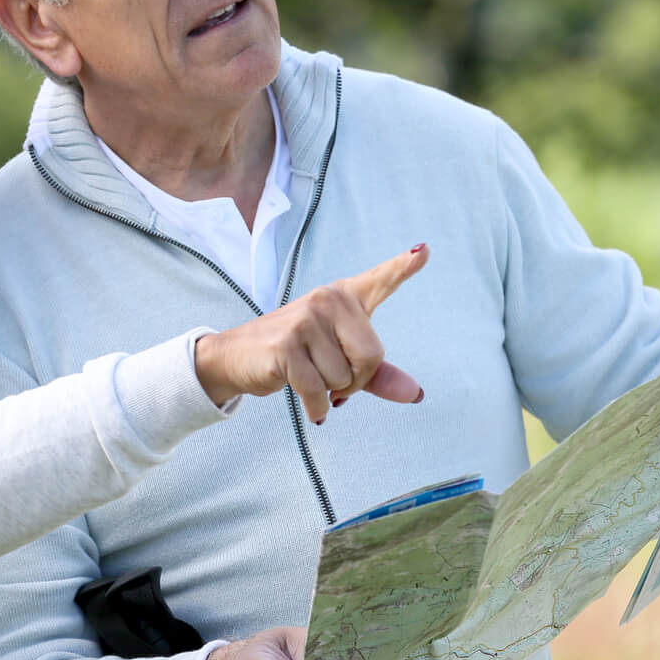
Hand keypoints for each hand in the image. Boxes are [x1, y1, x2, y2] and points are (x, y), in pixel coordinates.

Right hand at [194, 244, 427, 419]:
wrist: (235, 358)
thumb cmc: (294, 355)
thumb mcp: (338, 361)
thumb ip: (377, 375)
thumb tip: (416, 394)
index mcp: (343, 298)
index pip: (380, 280)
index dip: (403, 267)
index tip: (424, 251)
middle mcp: (327, 301)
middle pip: (372, 356)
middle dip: (356, 381)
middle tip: (331, 379)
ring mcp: (305, 320)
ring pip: (343, 379)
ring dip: (329, 393)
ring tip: (306, 376)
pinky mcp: (286, 346)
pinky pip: (318, 392)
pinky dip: (316, 408)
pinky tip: (307, 402)